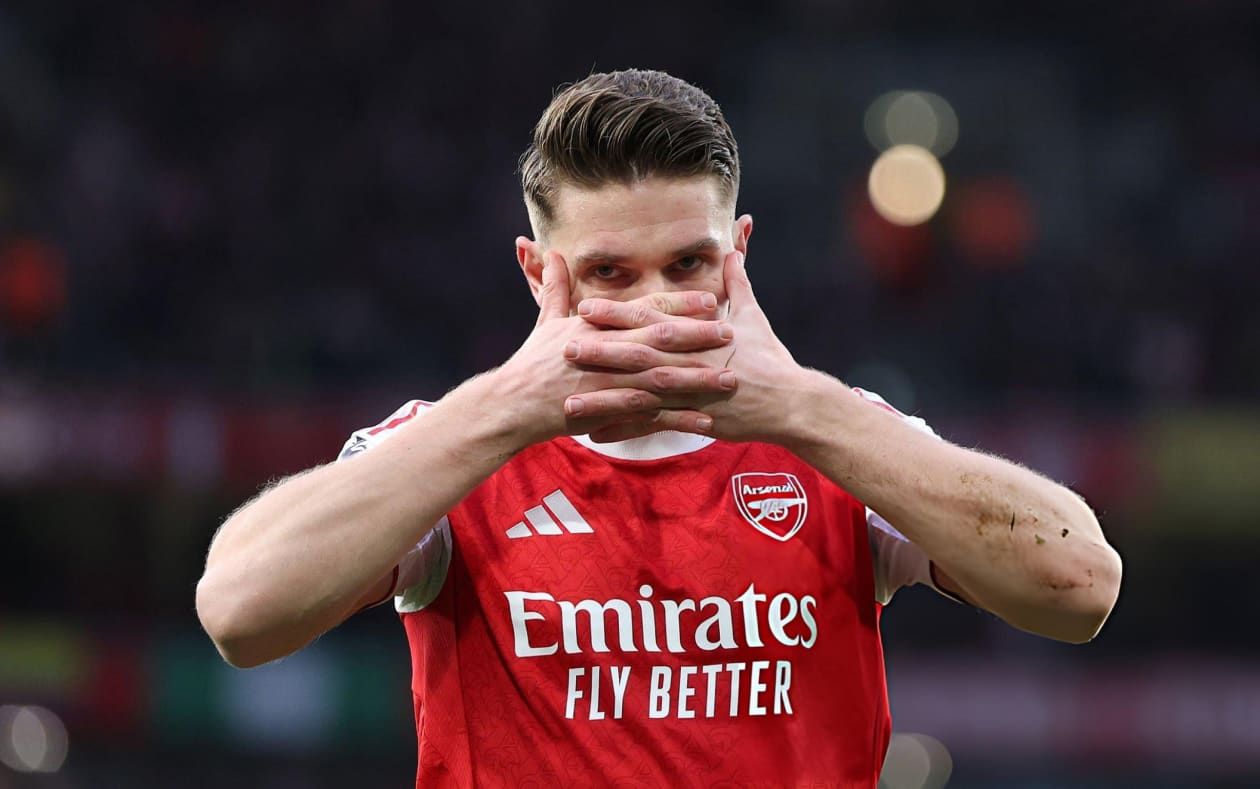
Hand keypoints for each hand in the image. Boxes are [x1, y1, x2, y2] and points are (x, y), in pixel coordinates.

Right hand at [493, 252, 737, 446]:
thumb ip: (556, 289)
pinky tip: (704, 422)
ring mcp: (607, 383)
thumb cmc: (531, 363)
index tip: (711, 301)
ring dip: (697, 380)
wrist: (512, 404)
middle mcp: (605, 351)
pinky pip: (648, 416)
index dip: (679, 305)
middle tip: (732, 334)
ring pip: (661, 378)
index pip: (644, 310)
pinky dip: (677, 419)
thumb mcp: (545, 322)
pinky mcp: (606, 412)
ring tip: (729, 380)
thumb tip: (550, 253)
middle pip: (660, 340)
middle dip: (698, 337)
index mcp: (596, 326)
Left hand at [568, 251, 804, 443]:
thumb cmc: (771, 358)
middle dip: (600, 350)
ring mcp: (691, 393)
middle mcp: (690, 361)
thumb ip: (737, 283)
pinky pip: (653, 427)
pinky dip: (625, 430)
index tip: (585, 308)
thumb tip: (732, 250)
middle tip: (564, 346)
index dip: (617, 313)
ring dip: (604, 397)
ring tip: (570, 400)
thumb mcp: (754, 316)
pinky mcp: (695, 420)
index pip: (650, 319)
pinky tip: (597, 435)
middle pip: (638, 354)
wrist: (791, 402)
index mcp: (697, 334)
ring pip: (640, 394)